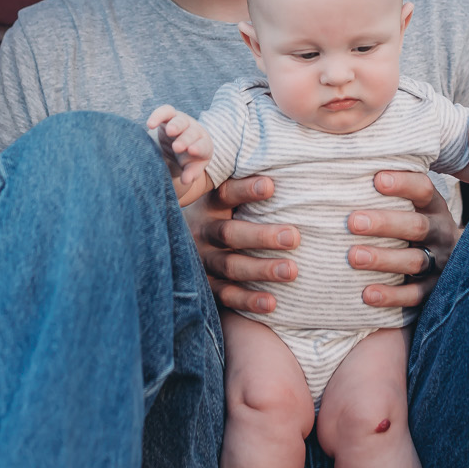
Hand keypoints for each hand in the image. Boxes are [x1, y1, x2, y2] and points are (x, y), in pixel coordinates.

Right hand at [145, 104, 212, 195]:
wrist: (178, 144)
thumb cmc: (186, 159)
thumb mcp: (190, 166)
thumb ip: (190, 173)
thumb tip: (186, 181)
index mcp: (203, 145)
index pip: (203, 146)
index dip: (198, 148)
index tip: (192, 151)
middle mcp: (194, 131)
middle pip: (192, 133)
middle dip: (185, 139)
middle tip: (177, 147)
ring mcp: (182, 122)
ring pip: (180, 120)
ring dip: (175, 126)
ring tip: (169, 131)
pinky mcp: (169, 116)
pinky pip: (165, 112)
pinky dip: (158, 116)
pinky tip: (150, 124)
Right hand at [185, 173, 297, 314]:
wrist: (173, 249)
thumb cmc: (218, 215)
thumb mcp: (221, 199)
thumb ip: (244, 187)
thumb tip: (289, 165)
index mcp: (207, 205)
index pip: (225, 194)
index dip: (246, 190)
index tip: (272, 186)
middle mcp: (201, 232)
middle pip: (230, 233)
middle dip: (263, 236)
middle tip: (294, 236)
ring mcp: (201, 261)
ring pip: (230, 266)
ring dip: (261, 269)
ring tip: (292, 271)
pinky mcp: (205, 287)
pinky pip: (226, 296)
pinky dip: (248, 300)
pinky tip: (272, 303)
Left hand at [348, 170, 459, 308]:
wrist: (461, 263)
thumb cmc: (416, 225)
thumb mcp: (415, 206)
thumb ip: (390, 190)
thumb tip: (346, 164)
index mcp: (434, 207)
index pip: (423, 190)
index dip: (403, 183)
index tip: (377, 180)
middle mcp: (440, 232)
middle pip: (415, 226)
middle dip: (384, 223)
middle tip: (352, 222)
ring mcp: (440, 263)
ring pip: (414, 261)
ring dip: (383, 259)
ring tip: (354, 257)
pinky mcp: (435, 290)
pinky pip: (414, 295)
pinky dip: (391, 295)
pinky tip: (366, 295)